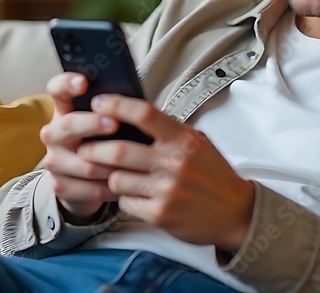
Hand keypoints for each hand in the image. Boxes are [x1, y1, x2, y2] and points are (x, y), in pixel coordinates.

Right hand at [38, 73, 119, 222]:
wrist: (87, 184)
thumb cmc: (105, 144)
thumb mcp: (106, 124)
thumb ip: (112, 111)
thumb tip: (133, 100)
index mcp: (64, 111)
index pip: (57, 90)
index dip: (67, 83)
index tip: (84, 82)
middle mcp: (53, 133)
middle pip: (68, 124)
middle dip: (92, 124)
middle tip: (115, 124)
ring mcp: (53, 160)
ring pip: (84, 162)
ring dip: (110, 164)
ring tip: (132, 164)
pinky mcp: (59, 185)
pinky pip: (88, 188)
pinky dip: (110, 188)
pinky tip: (123, 184)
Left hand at [77, 94, 254, 253]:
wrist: (235, 213)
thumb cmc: (213, 176)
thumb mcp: (197, 143)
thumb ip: (168, 131)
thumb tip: (131, 115)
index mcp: (184, 139)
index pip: (143, 114)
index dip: (115, 106)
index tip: (97, 104)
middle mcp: (175, 162)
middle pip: (119, 149)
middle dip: (93, 149)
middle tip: (84, 148)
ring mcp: (167, 190)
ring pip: (116, 178)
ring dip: (110, 177)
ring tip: (115, 175)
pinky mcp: (160, 214)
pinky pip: (125, 202)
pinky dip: (124, 199)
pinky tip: (134, 196)